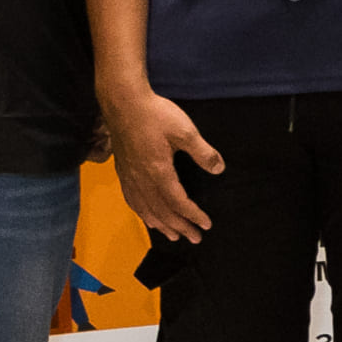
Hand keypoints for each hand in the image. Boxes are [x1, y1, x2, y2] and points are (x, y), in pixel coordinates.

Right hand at [102, 82, 219, 240]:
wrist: (123, 102)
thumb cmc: (156, 115)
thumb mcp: (185, 131)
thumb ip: (203, 152)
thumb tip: (219, 170)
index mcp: (159, 172)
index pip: (178, 202)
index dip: (192, 216)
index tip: (206, 225)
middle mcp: (142, 180)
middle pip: (162, 211)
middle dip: (180, 227)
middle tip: (195, 238)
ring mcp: (130, 177)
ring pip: (145, 209)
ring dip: (160, 225)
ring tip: (173, 236)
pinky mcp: (122, 171)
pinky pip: (131, 200)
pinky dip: (142, 213)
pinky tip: (146, 216)